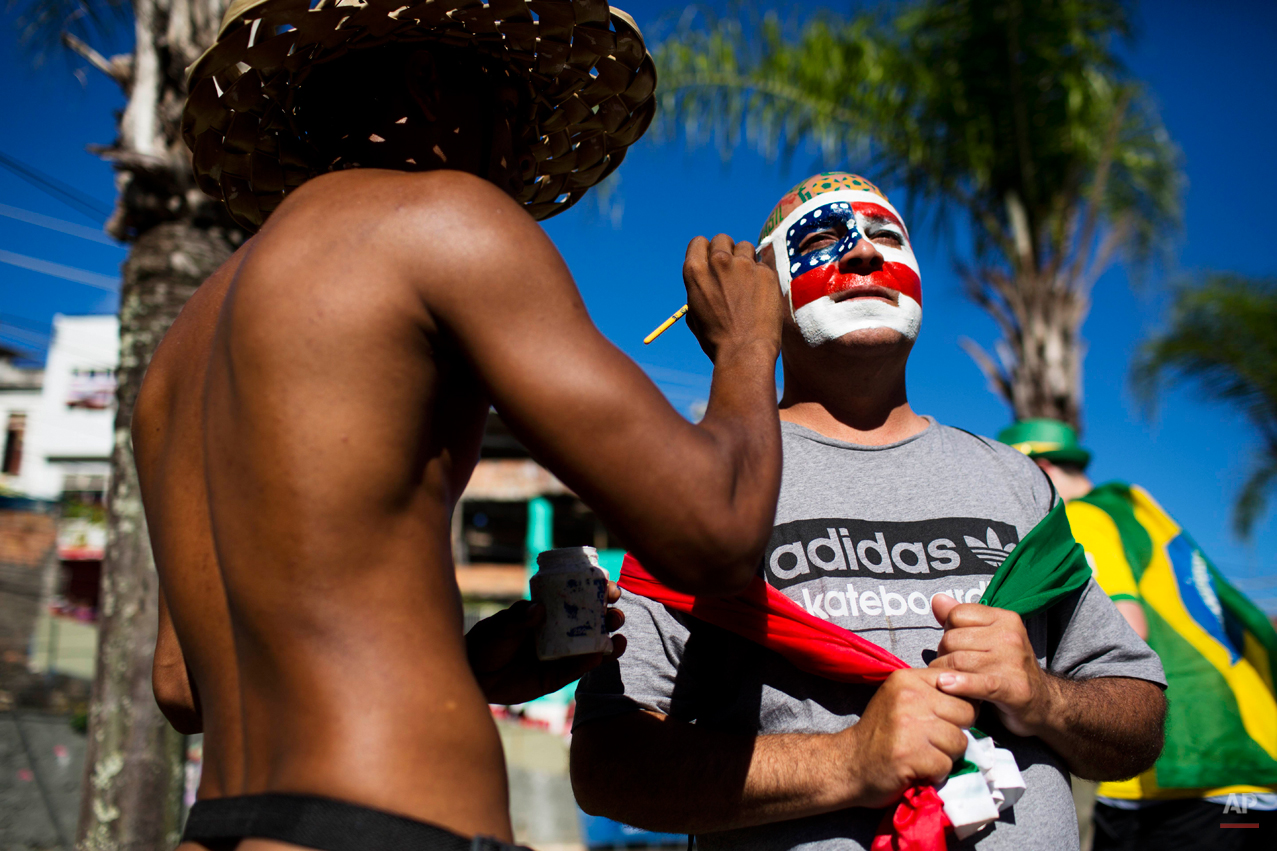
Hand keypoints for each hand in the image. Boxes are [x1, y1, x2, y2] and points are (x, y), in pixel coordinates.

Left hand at [466, 582, 626, 705]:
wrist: (475, 675)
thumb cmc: (486, 642)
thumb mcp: (501, 626)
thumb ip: (518, 618)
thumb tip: (538, 609)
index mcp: (549, 612)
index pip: (578, 598)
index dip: (597, 591)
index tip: (609, 586)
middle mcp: (559, 631)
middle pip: (591, 622)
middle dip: (609, 616)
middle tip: (616, 612)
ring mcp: (560, 654)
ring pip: (591, 646)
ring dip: (608, 641)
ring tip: (620, 637)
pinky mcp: (556, 676)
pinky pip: (578, 669)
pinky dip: (591, 662)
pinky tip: (602, 655)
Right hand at [682, 234, 782, 362]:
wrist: (744, 351)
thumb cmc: (716, 339)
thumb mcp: (695, 313)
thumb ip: (699, 289)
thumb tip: (706, 280)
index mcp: (695, 271)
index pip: (698, 242)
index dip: (705, 251)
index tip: (711, 260)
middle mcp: (718, 262)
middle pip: (722, 239)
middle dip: (726, 250)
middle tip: (731, 269)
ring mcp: (744, 265)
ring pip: (745, 247)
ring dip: (745, 259)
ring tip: (747, 282)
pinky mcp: (766, 272)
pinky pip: (763, 265)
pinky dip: (761, 276)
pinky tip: (760, 295)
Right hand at [839, 667, 976, 808]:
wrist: (849, 764)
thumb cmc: (880, 733)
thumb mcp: (900, 699)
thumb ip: (931, 692)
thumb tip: (974, 695)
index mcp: (907, 679)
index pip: (958, 684)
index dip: (960, 706)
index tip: (946, 719)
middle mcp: (909, 697)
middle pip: (966, 713)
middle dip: (956, 732)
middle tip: (933, 741)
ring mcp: (909, 726)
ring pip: (959, 742)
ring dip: (946, 755)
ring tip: (924, 755)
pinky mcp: (910, 755)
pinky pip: (946, 765)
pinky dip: (936, 773)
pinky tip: (918, 768)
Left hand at [928, 594, 1053, 736]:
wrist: (1042, 703)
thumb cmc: (1006, 668)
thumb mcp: (988, 638)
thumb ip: (962, 618)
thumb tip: (937, 599)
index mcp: (1005, 618)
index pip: (957, 615)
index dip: (948, 631)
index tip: (955, 648)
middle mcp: (1011, 637)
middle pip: (952, 639)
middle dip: (943, 655)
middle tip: (951, 669)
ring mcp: (1014, 662)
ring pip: (957, 661)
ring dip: (945, 675)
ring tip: (949, 683)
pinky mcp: (1014, 689)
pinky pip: (980, 683)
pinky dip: (961, 684)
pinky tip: (945, 685)